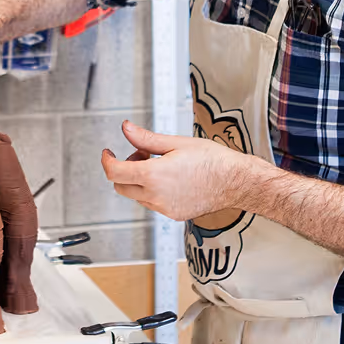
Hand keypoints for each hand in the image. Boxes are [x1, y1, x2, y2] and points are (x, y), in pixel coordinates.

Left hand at [98, 121, 268, 221]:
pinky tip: (172, 179)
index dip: (107, 160)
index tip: (109, 153)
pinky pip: (153, 203)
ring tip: (161, 164)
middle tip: (143, 154)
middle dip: (125, 169)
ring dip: (139, 180)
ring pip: (136, 196)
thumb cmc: (212, 160)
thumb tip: (126, 128)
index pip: (115, 172)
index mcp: (154, 176)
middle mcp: (156, 196)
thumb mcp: (176, 143)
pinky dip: (153, 191)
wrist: (236, 181)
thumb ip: (146, 138)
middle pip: (121, 186)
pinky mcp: (174, 215)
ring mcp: (164, 208)